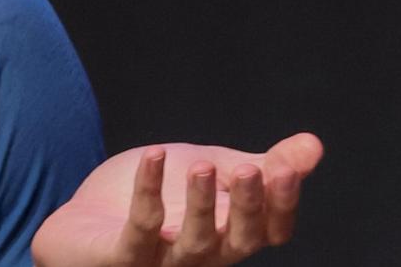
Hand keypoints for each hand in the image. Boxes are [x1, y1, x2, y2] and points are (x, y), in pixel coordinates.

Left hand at [32, 133, 322, 266]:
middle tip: (254, 168)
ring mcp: (163, 260)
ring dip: (202, 204)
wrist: (85, 223)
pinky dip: (148, 192)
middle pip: (241, 240)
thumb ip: (261, 164)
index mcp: (230, 235)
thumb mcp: (214, 172)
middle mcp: (204, 255)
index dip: (282, 203)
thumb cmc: (158, 202)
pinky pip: (140, 229)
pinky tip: (154, 156)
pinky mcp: (122, 257)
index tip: (289, 166)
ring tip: (203, 164)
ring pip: (195, 243)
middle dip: (250, 205)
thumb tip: (314, 144)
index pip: (271, 230)